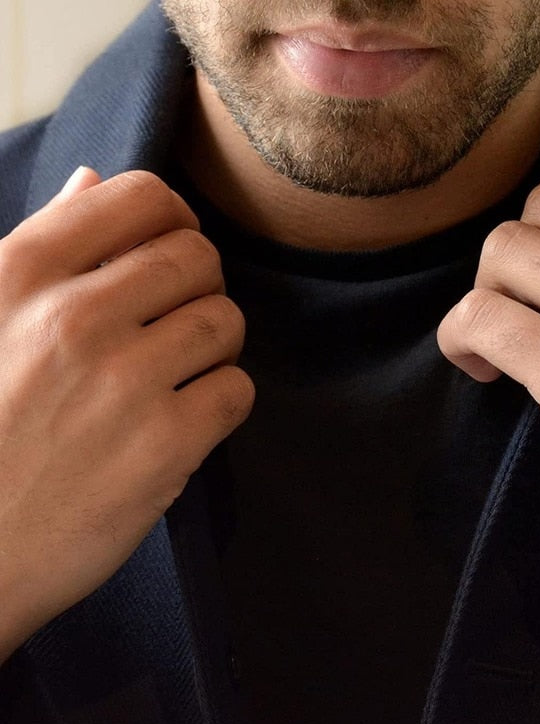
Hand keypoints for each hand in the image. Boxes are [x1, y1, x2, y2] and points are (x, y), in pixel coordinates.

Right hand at [0, 168, 253, 661]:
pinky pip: (238, 390)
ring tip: (180, 370)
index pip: (143, 197)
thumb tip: (92, 182)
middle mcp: (76, 318)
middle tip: (177, 319)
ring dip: (215, 343)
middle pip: (197, 257)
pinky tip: (187, 415)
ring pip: (226, 321)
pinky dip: (223, 398)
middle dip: (200, 283)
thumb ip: (40, 246)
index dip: (173, 219)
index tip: (170, 249)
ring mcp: (125, 383)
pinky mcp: (167, 447)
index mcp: (22, 273)